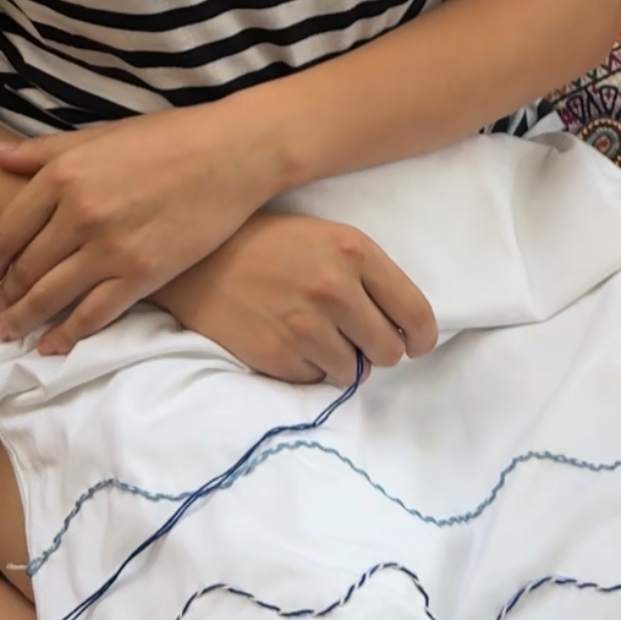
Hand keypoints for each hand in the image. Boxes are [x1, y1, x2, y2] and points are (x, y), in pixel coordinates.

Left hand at [0, 108, 270, 353]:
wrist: (232, 153)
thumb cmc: (169, 137)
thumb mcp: (101, 134)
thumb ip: (46, 151)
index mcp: (63, 176)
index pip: (8, 230)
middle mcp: (79, 214)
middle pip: (26, 268)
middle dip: (6, 295)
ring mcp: (111, 248)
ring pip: (51, 297)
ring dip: (25, 320)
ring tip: (12, 333)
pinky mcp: (144, 274)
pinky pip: (94, 314)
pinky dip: (67, 335)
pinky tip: (53, 346)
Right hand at [156, 211, 438, 386]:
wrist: (199, 260)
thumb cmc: (270, 245)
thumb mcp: (328, 239)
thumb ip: (369, 277)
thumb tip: (404, 330)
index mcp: (354, 251)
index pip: (415, 313)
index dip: (421, 337)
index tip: (415, 344)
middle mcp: (334, 288)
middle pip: (389, 351)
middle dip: (377, 350)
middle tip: (356, 338)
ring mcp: (305, 325)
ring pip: (354, 372)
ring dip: (341, 361)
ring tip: (313, 335)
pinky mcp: (277, 355)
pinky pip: (316, 380)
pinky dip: (307, 368)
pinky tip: (287, 341)